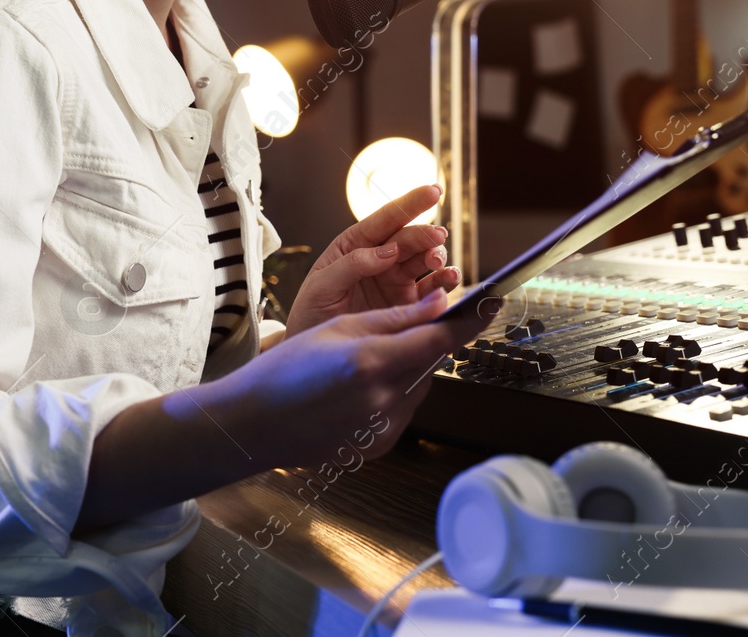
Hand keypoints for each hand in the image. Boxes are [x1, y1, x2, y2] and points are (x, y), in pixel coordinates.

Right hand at [213, 287, 496, 470]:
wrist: (253, 424)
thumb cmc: (286, 370)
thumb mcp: (338, 328)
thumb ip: (394, 318)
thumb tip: (438, 303)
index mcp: (373, 363)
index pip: (441, 338)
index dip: (472, 319)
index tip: (494, 301)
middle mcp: (384, 401)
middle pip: (431, 362)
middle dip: (425, 342)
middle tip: (399, 329)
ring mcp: (383, 429)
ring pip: (418, 386)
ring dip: (408, 368)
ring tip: (365, 362)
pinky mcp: (378, 447)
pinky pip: (402, 410)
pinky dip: (393, 393)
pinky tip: (358, 389)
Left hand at [286, 185, 459, 336]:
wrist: (317, 359)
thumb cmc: (312, 314)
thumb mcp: (321, 286)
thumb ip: (351, 265)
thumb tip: (388, 250)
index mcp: (354, 246)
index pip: (384, 219)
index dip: (409, 203)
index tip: (432, 192)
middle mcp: (380, 260)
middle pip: (409, 238)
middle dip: (425, 234)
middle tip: (435, 236)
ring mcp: (396, 281)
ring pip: (424, 260)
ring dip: (436, 256)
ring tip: (437, 262)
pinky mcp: (409, 305)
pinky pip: (432, 290)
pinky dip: (445, 283)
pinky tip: (449, 279)